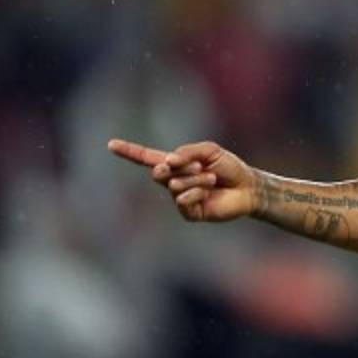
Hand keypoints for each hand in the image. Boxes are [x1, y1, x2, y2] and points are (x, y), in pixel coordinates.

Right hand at [108, 138, 255, 221]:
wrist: (247, 186)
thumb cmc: (230, 167)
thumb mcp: (209, 151)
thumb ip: (187, 152)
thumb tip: (167, 161)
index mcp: (176, 164)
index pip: (147, 158)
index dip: (129, 151)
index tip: (110, 144)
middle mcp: (174, 181)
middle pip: (158, 172)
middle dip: (173, 168)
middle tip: (198, 167)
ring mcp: (180, 198)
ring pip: (175, 186)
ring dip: (196, 180)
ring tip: (212, 180)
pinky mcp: (189, 212)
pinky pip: (183, 201)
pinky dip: (196, 193)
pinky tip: (208, 193)